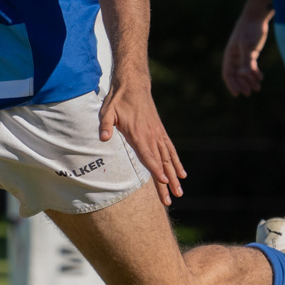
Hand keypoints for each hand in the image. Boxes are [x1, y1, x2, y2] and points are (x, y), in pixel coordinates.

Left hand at [99, 73, 185, 205]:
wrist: (134, 85)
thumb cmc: (118, 100)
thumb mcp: (107, 111)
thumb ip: (106, 125)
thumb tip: (103, 138)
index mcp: (138, 134)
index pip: (148, 156)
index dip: (156, 170)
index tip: (163, 182)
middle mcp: (151, 136)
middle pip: (161, 163)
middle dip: (166, 182)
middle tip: (171, 199)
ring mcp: (158, 134)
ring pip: (168, 159)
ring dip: (174, 176)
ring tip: (180, 192)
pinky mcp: (160, 132)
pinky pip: (171, 150)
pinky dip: (177, 162)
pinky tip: (181, 174)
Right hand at [221, 12, 272, 96]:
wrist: (256, 18)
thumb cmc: (249, 31)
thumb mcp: (248, 47)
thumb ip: (246, 61)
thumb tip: (243, 75)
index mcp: (230, 55)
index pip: (228, 73)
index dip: (231, 84)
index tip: (237, 94)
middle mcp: (235, 57)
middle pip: (236, 75)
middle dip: (242, 84)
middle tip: (249, 93)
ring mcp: (243, 55)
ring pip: (245, 72)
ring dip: (250, 81)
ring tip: (258, 88)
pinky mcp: (251, 53)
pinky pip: (251, 67)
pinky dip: (255, 73)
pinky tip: (261, 78)